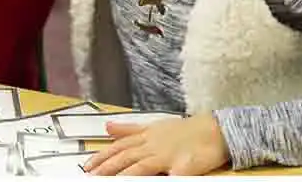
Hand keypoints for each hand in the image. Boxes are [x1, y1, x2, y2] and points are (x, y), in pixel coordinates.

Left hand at [84, 114, 228, 175]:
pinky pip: (172, 176)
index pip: (119, 147)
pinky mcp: (184, 166)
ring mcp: (168, 156)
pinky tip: (162, 181)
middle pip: (126, 158)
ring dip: (126, 176)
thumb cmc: (185, 131)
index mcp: (146, 138)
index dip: (102, 157)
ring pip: (142, 167)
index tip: (87, 166)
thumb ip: (130, 129)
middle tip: (92, 176)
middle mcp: (153, 146)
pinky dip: (165, 180)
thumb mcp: (154, 126)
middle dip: (107, 168)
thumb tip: (108, 127)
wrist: (214, 130)